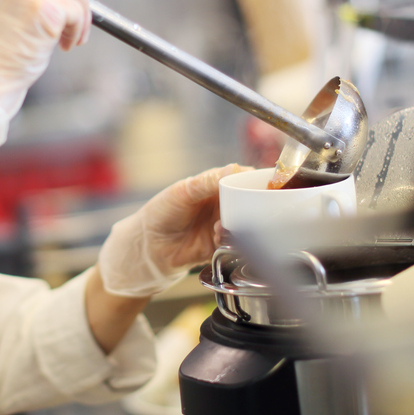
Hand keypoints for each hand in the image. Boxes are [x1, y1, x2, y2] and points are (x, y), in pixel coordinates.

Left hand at [98, 163, 248, 296]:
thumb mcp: (183, 192)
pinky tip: (217, 237)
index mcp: (215, 185)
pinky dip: (231, 240)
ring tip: (221, 224)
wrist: (148, 246)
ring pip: (246, 223)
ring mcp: (223, 224)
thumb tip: (235, 168)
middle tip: (251, 208)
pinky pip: (236, 243)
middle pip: (249, 201)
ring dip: (240, 224)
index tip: (265, 184)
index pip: (243, 178)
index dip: (255, 180)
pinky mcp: (222, 245)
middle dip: (252, 205)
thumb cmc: (162, 212)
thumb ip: (208, 182)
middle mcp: (223, 204)